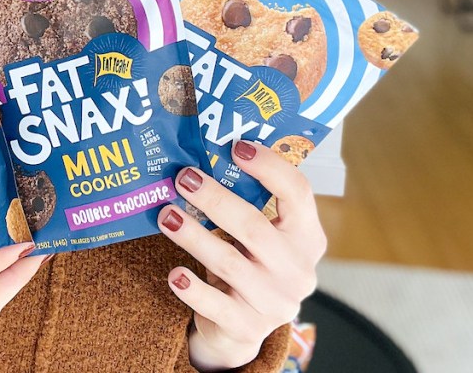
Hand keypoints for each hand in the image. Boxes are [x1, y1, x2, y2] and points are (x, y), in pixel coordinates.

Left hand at [158, 140, 325, 370]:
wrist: (243, 324)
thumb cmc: (249, 262)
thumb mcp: (259, 233)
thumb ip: (245, 201)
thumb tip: (200, 154)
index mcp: (307, 236)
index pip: (298, 193)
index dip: (270, 167)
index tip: (237, 147)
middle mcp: (297, 270)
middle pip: (254, 227)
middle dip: (215, 199)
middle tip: (183, 177)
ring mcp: (274, 301)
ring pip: (228, 263)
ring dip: (193, 236)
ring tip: (166, 214)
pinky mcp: (247, 327)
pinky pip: (215, 305)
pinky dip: (193, 289)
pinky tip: (175, 274)